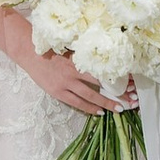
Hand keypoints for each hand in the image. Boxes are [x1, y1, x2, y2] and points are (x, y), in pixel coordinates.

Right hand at [0, 8, 136, 116]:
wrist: (28, 52)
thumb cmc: (50, 47)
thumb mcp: (69, 48)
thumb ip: (84, 55)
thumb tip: (103, 58)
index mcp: (77, 60)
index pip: (103, 71)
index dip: (117, 76)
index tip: (131, 81)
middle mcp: (73, 73)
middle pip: (100, 86)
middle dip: (116, 94)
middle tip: (130, 101)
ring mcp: (65, 84)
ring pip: (90, 97)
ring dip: (105, 104)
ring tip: (119, 109)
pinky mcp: (58, 92)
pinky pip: (76, 102)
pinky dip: (89, 107)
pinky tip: (99, 111)